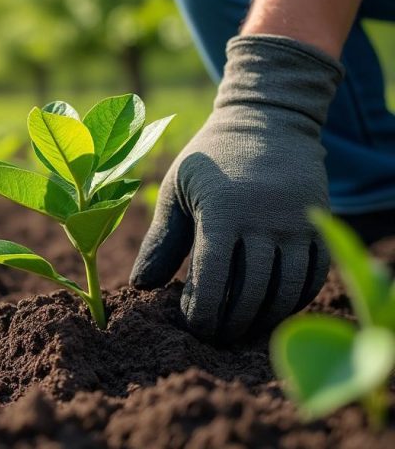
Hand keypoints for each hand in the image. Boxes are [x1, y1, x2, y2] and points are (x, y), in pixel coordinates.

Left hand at [131, 35, 342, 340]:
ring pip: (286, 291)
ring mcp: (296, 223)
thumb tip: (139, 286)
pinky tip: (270, 309)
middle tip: (214, 336)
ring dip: (262, 319)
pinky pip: (313, 277)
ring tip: (240, 329)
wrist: (267, 120)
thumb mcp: (176, 189)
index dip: (203, 312)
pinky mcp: (318, 224)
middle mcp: (264, 219)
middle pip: (252, 293)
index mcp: (223, 210)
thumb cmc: (210, 159)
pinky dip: (293, 301)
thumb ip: (160, 239)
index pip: (214, 278)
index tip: (192, 327)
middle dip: (231, 322)